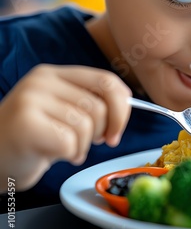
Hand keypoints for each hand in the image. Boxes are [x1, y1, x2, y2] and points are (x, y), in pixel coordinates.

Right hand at [0, 65, 131, 191]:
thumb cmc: (35, 137)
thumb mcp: (63, 111)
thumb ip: (90, 102)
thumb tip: (126, 104)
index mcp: (55, 74)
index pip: (106, 81)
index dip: (122, 108)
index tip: (118, 128)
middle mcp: (42, 81)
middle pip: (100, 107)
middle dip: (104, 132)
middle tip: (93, 142)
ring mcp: (31, 100)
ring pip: (86, 126)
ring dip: (83, 146)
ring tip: (66, 148)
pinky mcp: (26, 124)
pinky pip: (70, 143)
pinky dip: (69, 155)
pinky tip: (53, 154)